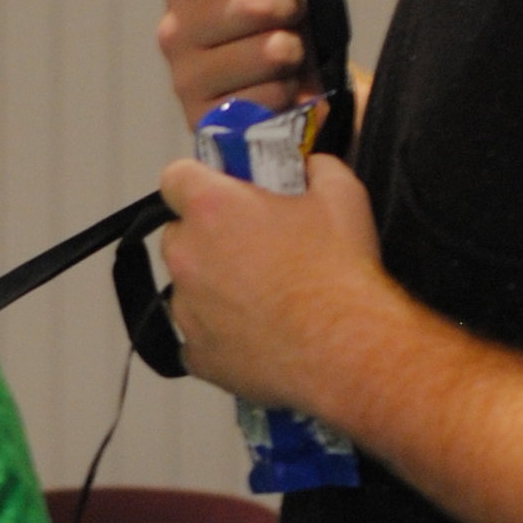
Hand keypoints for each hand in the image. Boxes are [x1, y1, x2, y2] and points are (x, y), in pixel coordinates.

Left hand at [157, 149, 390, 421]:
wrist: (346, 349)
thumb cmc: (339, 268)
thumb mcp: (342, 194)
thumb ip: (315, 169)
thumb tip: (309, 167)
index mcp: (211, 207)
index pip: (175, 178)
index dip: (199, 183)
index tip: (224, 194)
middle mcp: (186, 256)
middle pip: (178, 235)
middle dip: (206, 239)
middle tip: (251, 250)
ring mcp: (186, 310)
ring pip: (185, 289)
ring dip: (211, 289)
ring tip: (259, 301)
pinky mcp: (196, 355)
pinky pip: (198, 339)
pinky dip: (219, 337)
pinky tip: (256, 338)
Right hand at [158, 0, 311, 129]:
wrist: (285, 95)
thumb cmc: (278, 24)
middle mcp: (174, 30)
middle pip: (251, 1)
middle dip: (292, 5)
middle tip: (296, 15)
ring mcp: (186, 80)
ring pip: (269, 51)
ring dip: (296, 50)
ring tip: (290, 56)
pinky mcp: (208, 124)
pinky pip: (271, 97)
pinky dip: (290, 93)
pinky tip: (281, 91)